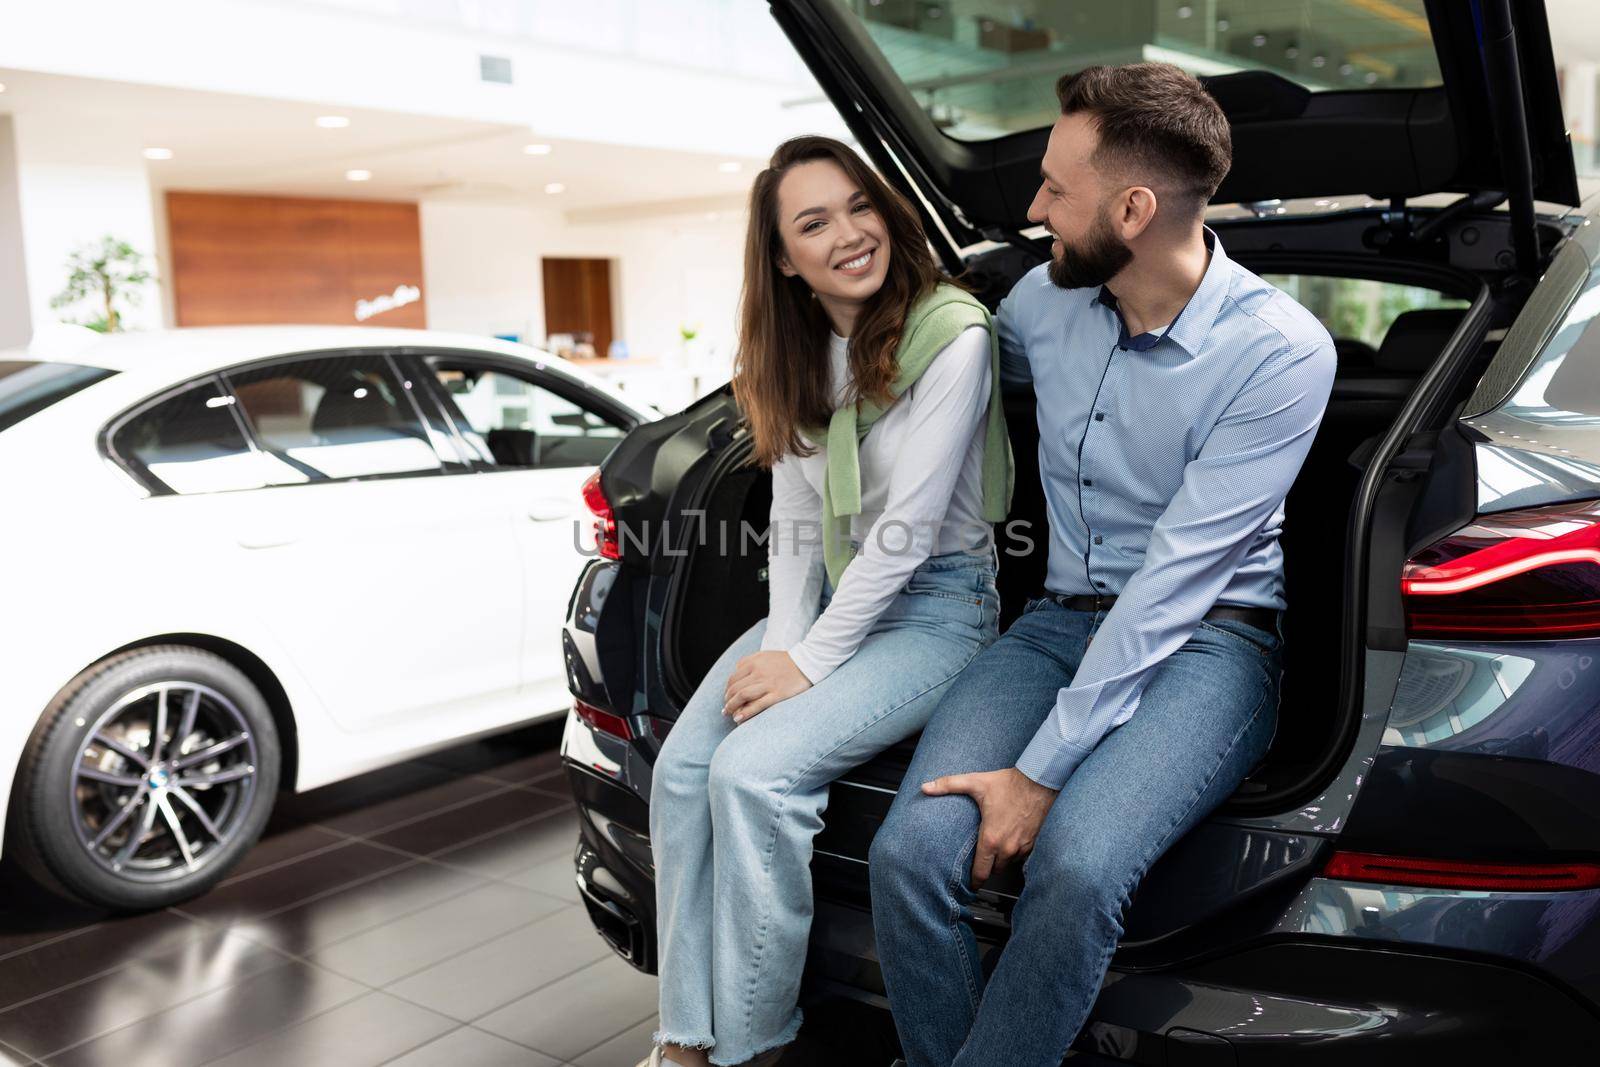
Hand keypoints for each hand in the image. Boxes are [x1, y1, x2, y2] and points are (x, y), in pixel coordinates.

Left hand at [723, 651, 810, 723]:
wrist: (808, 663)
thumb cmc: (785, 661)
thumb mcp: (764, 655)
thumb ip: (748, 662)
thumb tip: (735, 673)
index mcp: (753, 662)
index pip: (733, 678)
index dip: (727, 690)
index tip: (727, 698)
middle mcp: (758, 672)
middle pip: (735, 688)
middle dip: (727, 700)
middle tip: (726, 709)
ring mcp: (768, 683)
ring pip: (742, 696)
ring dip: (732, 707)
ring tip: (729, 714)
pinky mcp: (778, 694)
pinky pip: (757, 705)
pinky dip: (745, 713)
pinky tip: (738, 719)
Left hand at [922, 767, 1057, 888]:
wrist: (1039, 781)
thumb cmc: (1009, 783)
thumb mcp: (975, 782)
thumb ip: (948, 784)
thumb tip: (926, 787)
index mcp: (991, 838)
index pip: (980, 872)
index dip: (973, 881)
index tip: (969, 884)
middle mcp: (1007, 847)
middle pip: (994, 871)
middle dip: (985, 869)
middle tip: (977, 865)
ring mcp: (1021, 847)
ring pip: (1007, 864)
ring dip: (999, 861)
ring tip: (991, 852)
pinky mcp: (1032, 843)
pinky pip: (1020, 857)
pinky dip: (1013, 854)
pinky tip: (1006, 844)